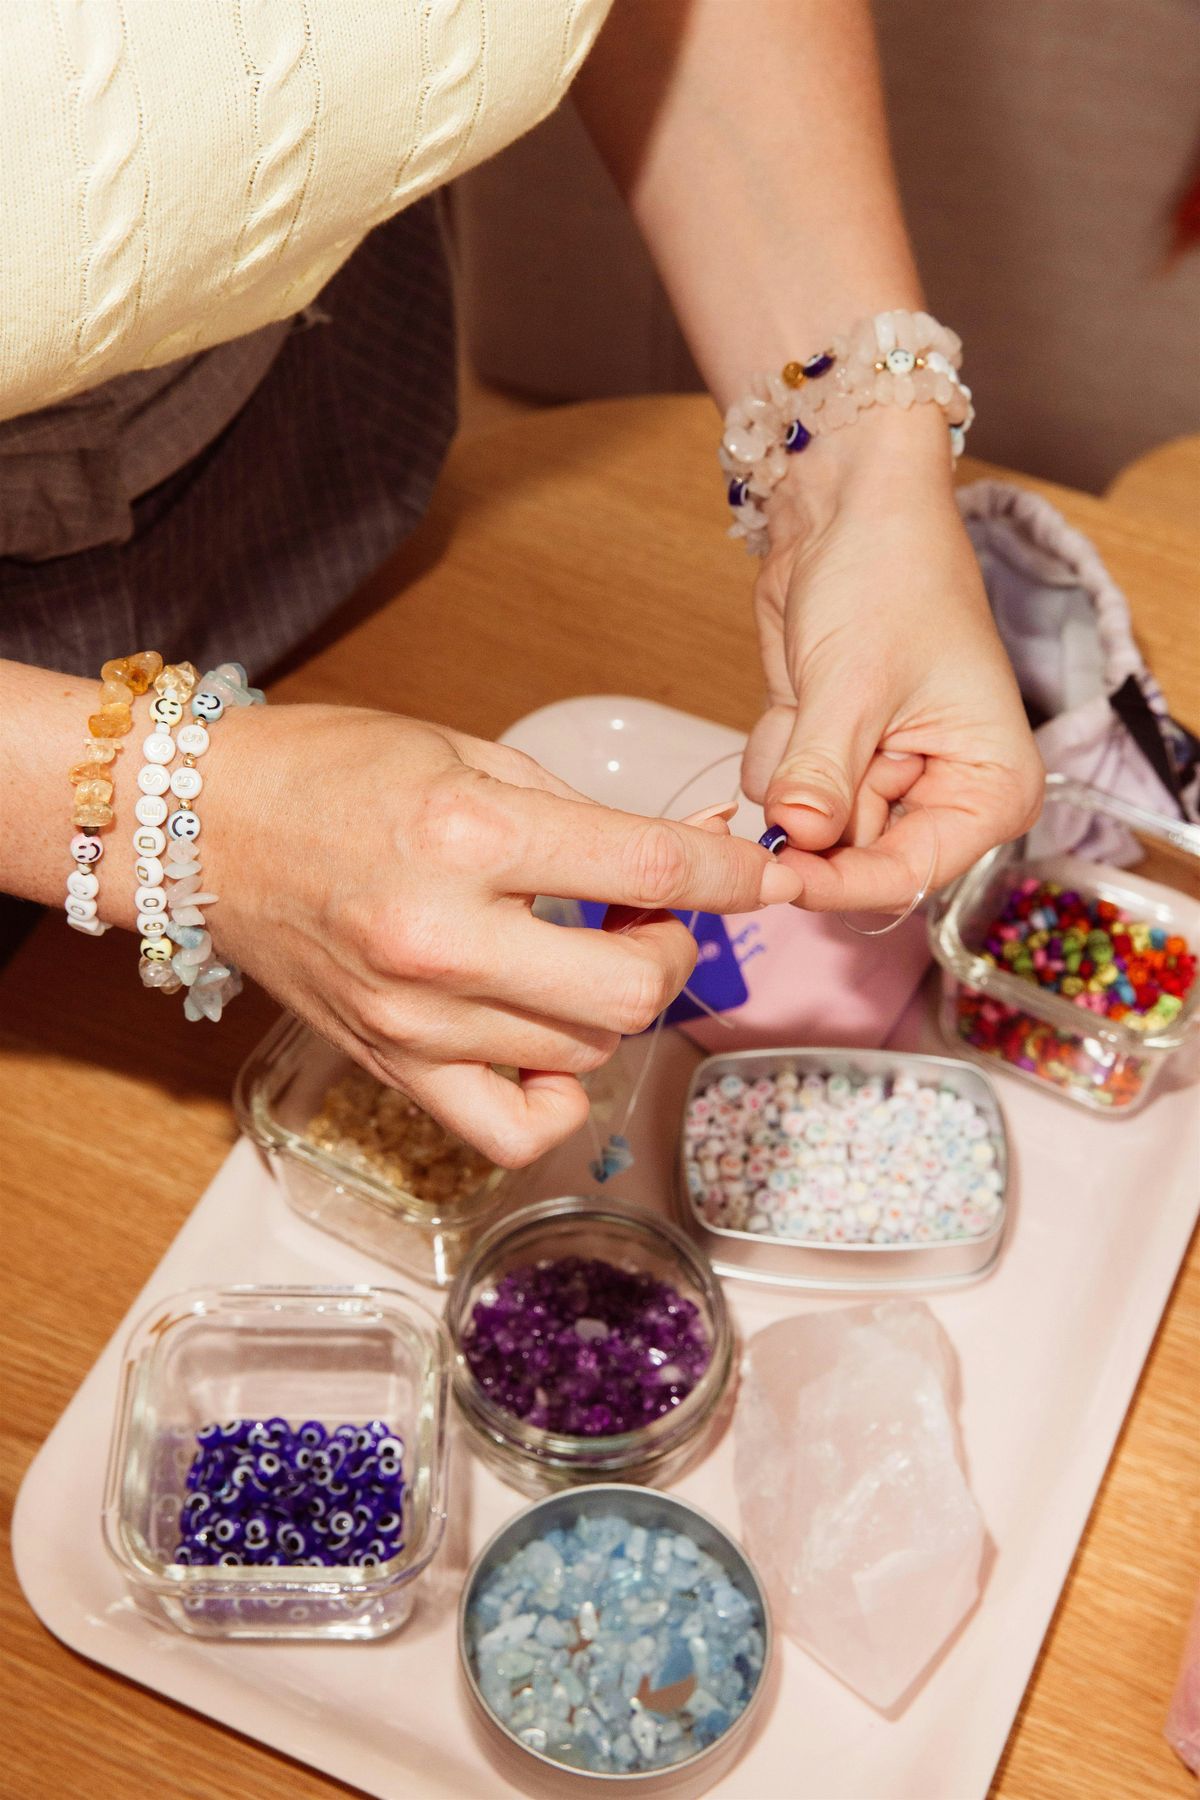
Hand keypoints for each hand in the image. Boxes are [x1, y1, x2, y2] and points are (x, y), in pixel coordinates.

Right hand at [207, 707, 796, 1163]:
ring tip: (581, 954)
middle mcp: (443, 937)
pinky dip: (557, 1096)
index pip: (649, 872)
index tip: (766, 875)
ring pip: (587, 1048)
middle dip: (675, 950)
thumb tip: (702, 848)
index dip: (733, 877)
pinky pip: (513, 1129)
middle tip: (651, 917)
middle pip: (634, 989)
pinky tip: (549, 1045)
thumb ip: (588, 815)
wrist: (202, 830)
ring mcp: (416, 1017)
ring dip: (614, 1003)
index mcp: (467, 834)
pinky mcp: (393, 1065)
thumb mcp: (469, 755)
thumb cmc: (330, 773)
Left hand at [742, 405, 1043, 910]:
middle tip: (811, 732)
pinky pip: (783, 788)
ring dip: (791, 767)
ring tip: (816, 693)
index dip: (839, 882)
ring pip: (809, 826)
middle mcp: (943, 792)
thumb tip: (798, 840)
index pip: (909, 875)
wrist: (851, 504)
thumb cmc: (890, 573)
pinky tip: (798, 690)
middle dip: (812, 805)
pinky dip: (775, 745)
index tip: (778, 879)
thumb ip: (823, 773)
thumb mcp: (853, 681)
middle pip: (855, 857)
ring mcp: (884, 774)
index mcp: (989, 788)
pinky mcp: (834, 751)